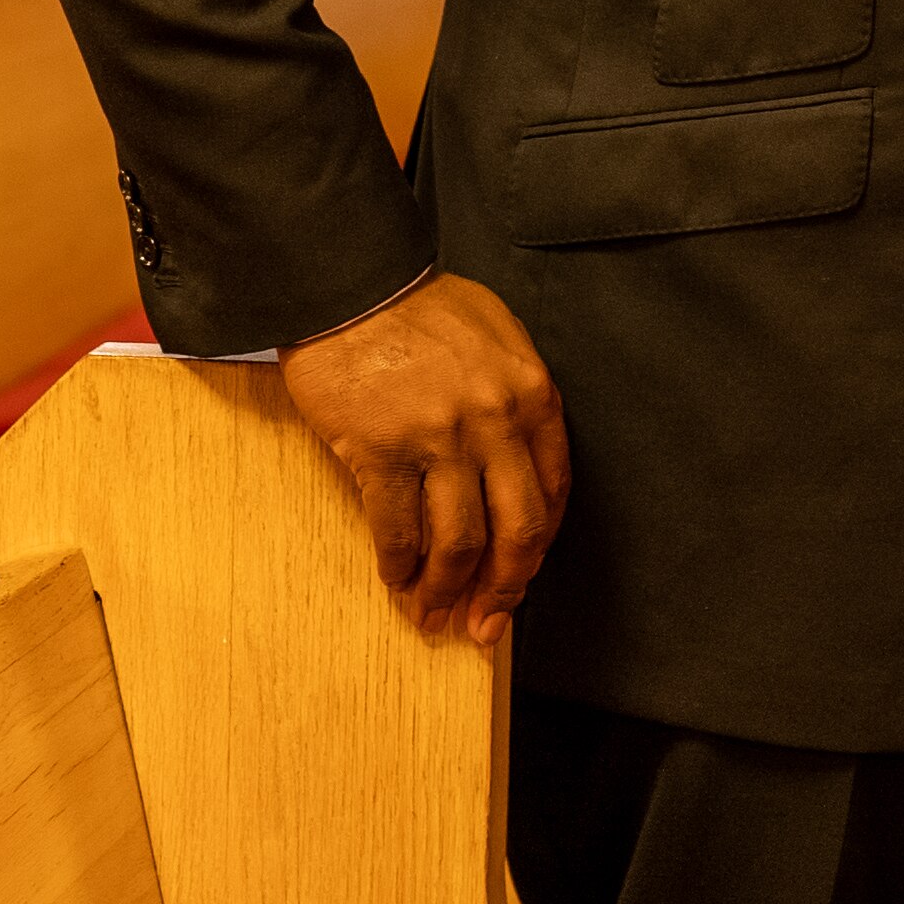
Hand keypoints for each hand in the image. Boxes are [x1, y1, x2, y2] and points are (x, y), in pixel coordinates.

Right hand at [279, 271, 570, 645]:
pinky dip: (398, 565)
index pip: (552, 492)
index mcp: (532, 393)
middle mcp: (494, 420)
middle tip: (487, 622)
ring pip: (459, 541)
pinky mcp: (381, 450)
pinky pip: (398, 529)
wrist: (351, 282)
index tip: (520, 577)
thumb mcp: (497, 336)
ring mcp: (439, 438)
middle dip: (504, 588)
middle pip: (515, 530)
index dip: (537, 548)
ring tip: (432, 613)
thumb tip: (517, 470)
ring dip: (446, 589)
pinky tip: (395, 579)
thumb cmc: (420, 307)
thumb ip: (516, 398)